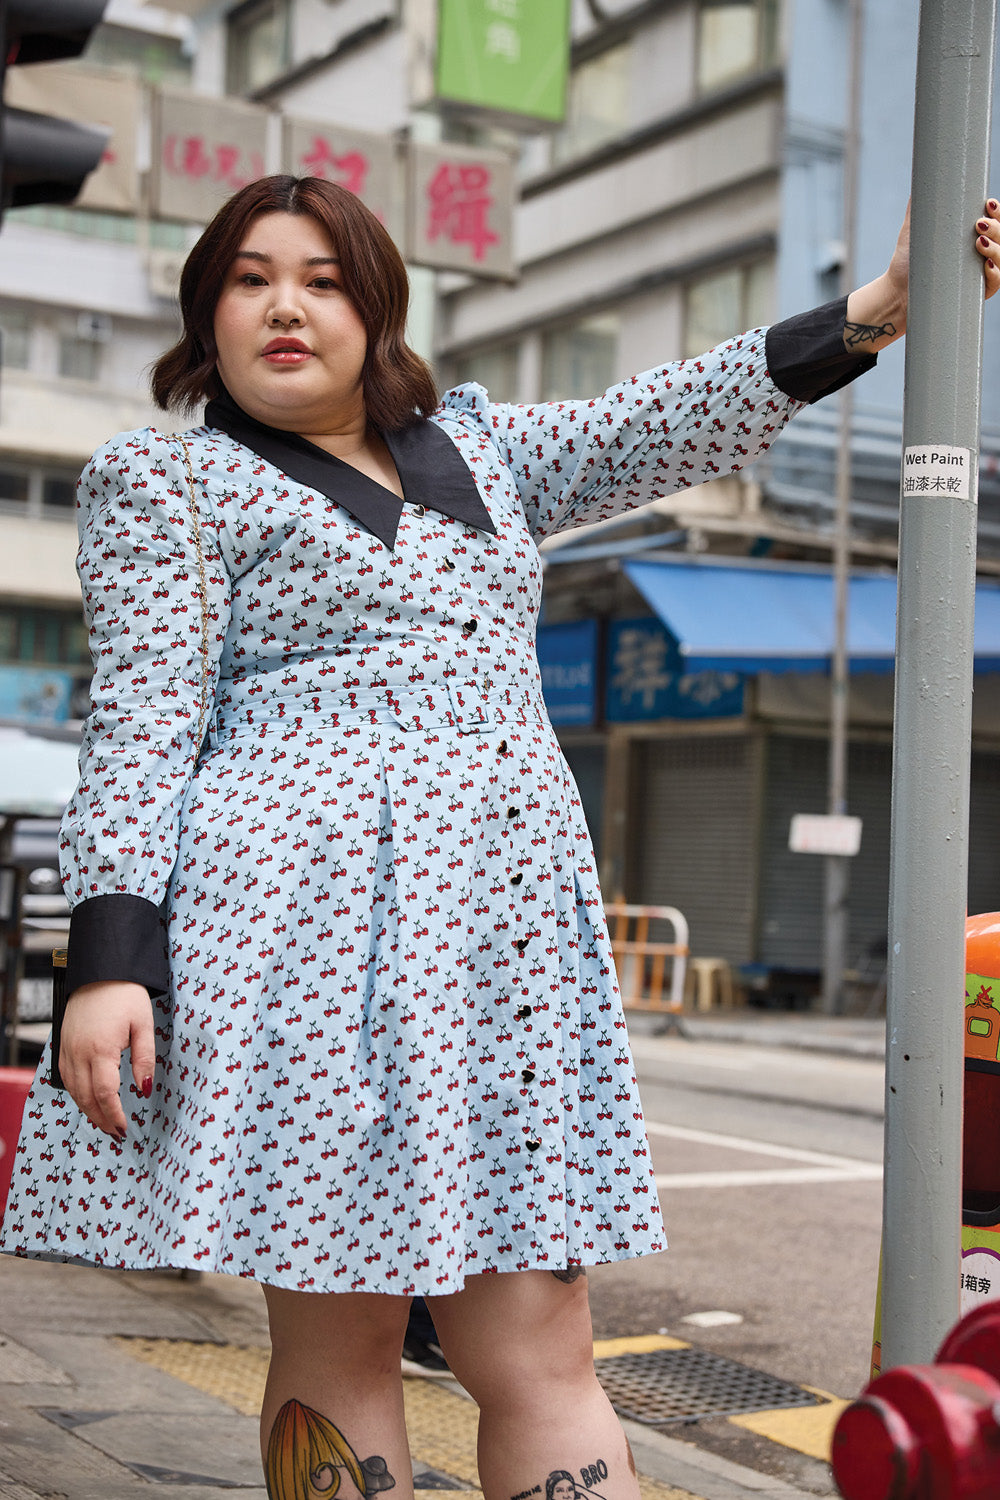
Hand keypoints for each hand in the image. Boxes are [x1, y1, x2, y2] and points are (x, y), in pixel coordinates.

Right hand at [58, 981, 154, 1139]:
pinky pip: (66, 1077)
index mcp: (100, 1049)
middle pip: (86, 1097)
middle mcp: (79, 1052)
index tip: (124, 1128)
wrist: (100, 971)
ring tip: (103, 1122)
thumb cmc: (125, 994)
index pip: (104, 1093)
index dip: (114, 1114)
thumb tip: (144, 1089)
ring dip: (87, 1109)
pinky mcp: (63, 1044)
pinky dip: (76, 1093)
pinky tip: (87, 1100)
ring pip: (73, 1090)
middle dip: (101, 1118)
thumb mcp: (143, 1024)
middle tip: (116, 1132)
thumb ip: (144, 1058)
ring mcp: (68, 1049)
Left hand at [845, 197, 999, 353]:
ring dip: (996, 249)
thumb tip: (919, 175)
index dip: (997, 211)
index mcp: (973, 234)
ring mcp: (980, 273)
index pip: (995, 219)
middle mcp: (982, 252)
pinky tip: (986, 267)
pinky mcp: (975, 294)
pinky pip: (994, 284)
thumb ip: (919, 203)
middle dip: (997, 227)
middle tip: (979, 224)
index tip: (988, 203)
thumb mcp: (914, 228)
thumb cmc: (909, 259)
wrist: (898, 291)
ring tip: (979, 242)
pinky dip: (994, 274)